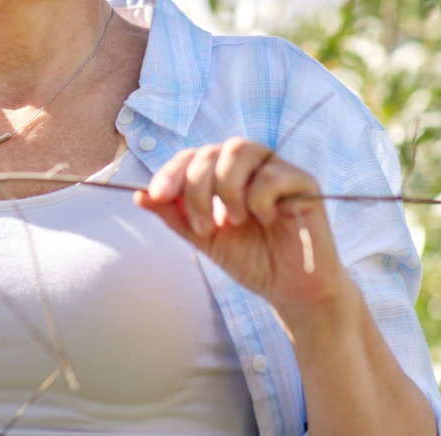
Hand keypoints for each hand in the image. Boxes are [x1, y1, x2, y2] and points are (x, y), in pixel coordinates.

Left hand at [134, 137, 347, 314]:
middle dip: (197, 187)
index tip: (156, 195)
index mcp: (223, 174)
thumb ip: (175, 215)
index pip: (191, 156)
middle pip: (212, 151)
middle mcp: (249, 165)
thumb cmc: (250, 260)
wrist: (290, 291)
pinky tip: (264, 220)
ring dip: (226, 188)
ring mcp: (276, 169)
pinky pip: (271, 174)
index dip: (171, 172)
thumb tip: (138, 195)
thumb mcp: (204, 238)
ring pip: (240, 150)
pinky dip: (258, 199)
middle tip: (202, 226)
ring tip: (234, 221)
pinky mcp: (303, 181)